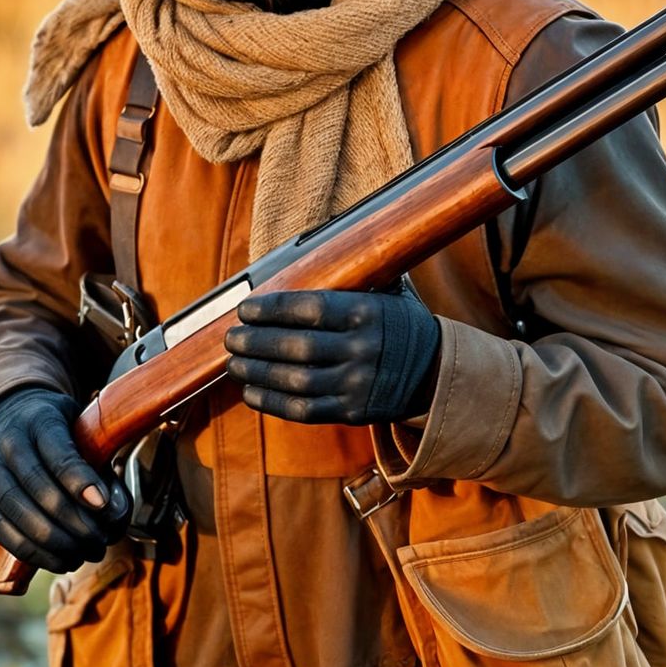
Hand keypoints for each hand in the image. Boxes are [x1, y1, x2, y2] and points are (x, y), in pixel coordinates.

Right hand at [0, 387, 130, 571]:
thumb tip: (115, 511)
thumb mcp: (78, 426)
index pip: (58, 453)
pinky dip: (31, 551)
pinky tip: (59, 560)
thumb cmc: (54, 430)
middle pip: (37, 487)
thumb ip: (97, 459)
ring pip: (16, 512)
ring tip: (83, 555)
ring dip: (53, 542)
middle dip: (72, 521)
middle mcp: (6, 441)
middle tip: (99, 541)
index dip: (80, 481)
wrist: (4, 417)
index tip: (104, 506)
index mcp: (38, 419)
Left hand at [225, 287, 441, 426]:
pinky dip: (272, 402)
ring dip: (257, 372)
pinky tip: (251, 391)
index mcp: (368, 313)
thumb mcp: (388, 293)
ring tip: (234, 363)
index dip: (272, 309)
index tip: (245, 309)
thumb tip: (307, 254)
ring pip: (295, 381)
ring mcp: (357, 384)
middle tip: (232, 337)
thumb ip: (355, 276)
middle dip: (256, 342)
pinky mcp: (352, 412)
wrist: (433, 372)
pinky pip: (304, 410)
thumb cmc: (397, 324)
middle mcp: (362, 350)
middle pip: (297, 347)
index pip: (310, 309)